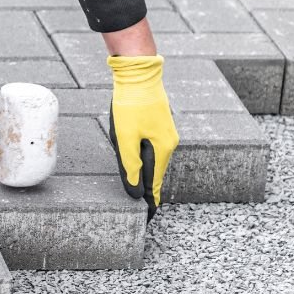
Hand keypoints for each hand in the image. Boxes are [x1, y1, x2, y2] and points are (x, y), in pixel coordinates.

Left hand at [107, 55, 178, 220]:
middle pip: (155, 174)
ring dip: (145, 176)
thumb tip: (135, 192)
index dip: (150, 202)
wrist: (139, 74)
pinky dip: (145, 162)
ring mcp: (165, 134)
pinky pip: (152, 151)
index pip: (155, 184)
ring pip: (153, 162)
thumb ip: (130, 167)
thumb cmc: (131, 106)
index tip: (149, 219)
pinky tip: (137, 167)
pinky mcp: (159, 126)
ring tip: (139, 194)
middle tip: (143, 212)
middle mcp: (168, 144)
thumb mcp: (125, 139)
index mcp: (162, 149)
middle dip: (147, 192)